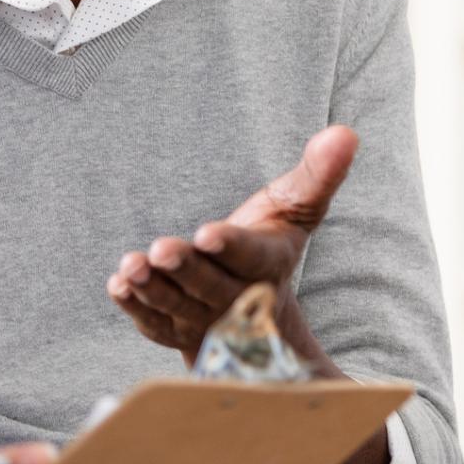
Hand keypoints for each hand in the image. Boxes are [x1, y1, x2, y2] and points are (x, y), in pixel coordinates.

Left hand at [106, 125, 358, 367]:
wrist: (253, 308)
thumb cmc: (270, 242)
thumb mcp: (295, 208)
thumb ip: (317, 174)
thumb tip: (345, 133)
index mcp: (267, 265)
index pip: (249, 258)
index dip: (229, 247)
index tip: (206, 234)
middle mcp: (236, 298)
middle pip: (208, 287)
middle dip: (185, 270)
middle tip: (161, 250)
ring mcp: (203, 319)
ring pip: (177, 308)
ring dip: (152, 290)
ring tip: (131, 268)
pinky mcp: (174, 330)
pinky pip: (153, 324)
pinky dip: (135, 308)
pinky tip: (118, 286)